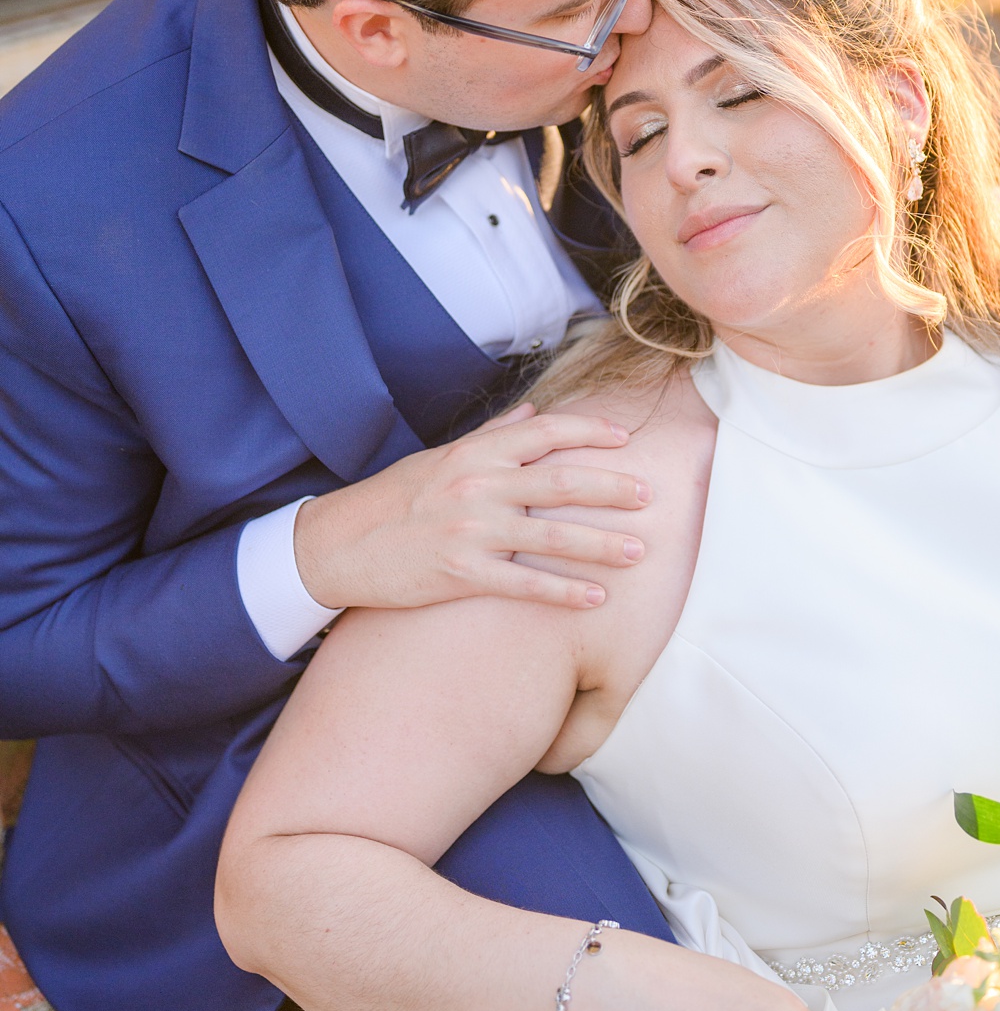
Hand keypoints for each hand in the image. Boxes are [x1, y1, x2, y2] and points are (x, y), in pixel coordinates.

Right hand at [292, 406, 650, 611]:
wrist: (337, 546)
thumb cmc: (395, 499)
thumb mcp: (441, 458)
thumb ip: (493, 436)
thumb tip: (534, 411)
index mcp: (476, 454)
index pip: (547, 431)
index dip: (592, 432)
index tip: (627, 438)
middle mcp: (479, 487)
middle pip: (563, 481)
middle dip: (613, 489)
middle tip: (651, 496)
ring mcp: (471, 531)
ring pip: (552, 535)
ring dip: (602, 545)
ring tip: (639, 552)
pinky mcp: (461, 574)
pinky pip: (524, 583)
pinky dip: (564, 591)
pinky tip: (595, 599)